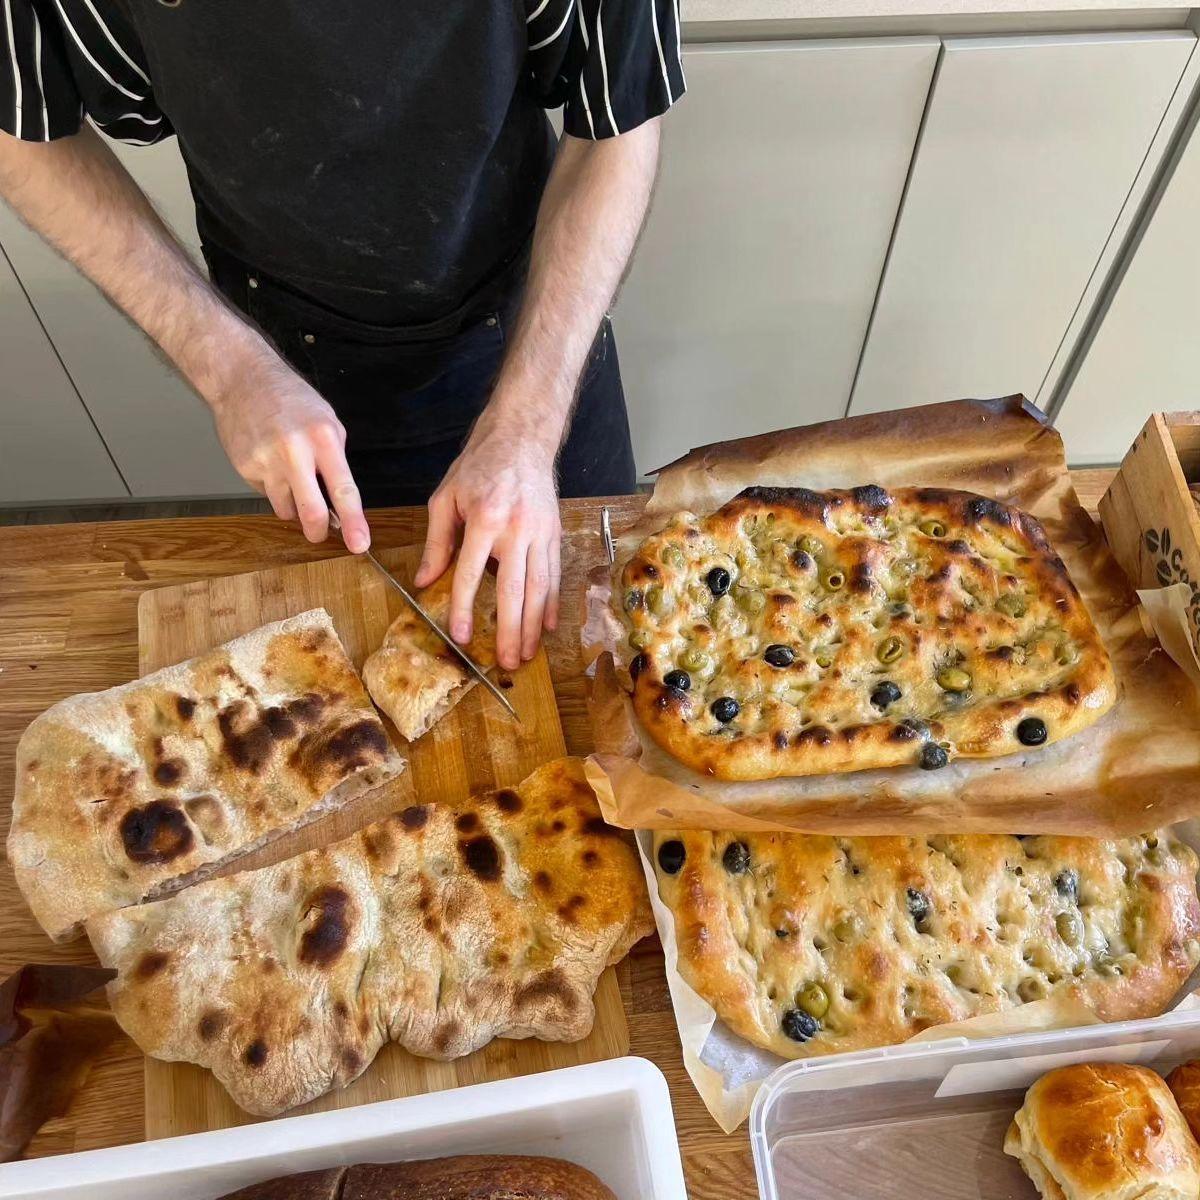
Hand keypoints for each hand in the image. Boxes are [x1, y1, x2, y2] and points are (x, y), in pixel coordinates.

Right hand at [211, 350, 369, 553]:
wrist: (243, 379)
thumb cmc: (292, 399)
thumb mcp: (327, 420)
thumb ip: (335, 458)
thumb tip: (341, 499)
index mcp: (324, 438)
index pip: (344, 489)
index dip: (353, 521)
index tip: (359, 544)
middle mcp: (295, 452)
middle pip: (310, 511)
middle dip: (317, 532)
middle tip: (320, 533)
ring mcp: (267, 462)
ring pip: (285, 508)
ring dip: (292, 506)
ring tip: (291, 478)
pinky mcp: (246, 467)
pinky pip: (265, 493)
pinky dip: (272, 487)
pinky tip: (270, 463)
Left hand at [415, 412, 561, 669]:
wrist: (523, 438)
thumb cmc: (479, 466)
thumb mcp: (446, 497)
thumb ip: (436, 541)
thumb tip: (423, 580)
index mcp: (484, 518)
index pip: (470, 572)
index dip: (464, 607)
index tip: (461, 636)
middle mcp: (516, 529)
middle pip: (513, 589)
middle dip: (509, 629)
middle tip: (507, 662)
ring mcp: (540, 532)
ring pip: (539, 587)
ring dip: (532, 625)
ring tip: (526, 653)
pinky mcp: (555, 533)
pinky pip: (554, 575)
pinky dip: (552, 603)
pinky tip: (547, 627)